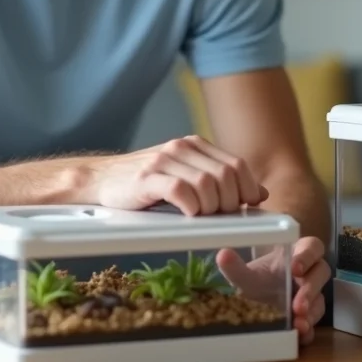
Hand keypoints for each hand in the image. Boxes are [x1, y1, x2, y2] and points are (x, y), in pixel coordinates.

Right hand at [85, 135, 268, 214]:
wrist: (101, 179)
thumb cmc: (146, 182)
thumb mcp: (186, 175)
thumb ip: (219, 180)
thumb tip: (260, 193)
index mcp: (195, 145)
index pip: (236, 164)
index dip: (248, 188)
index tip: (246, 207)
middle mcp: (182, 147)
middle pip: (226, 175)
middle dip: (230, 201)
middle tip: (220, 216)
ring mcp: (163, 161)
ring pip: (207, 183)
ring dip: (211, 207)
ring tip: (200, 216)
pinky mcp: (147, 178)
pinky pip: (181, 191)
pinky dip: (191, 207)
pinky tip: (187, 214)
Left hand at [216, 236, 328, 345]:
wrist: (258, 300)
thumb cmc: (258, 278)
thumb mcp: (246, 274)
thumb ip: (236, 266)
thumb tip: (222, 255)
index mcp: (298, 253)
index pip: (312, 247)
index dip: (307, 256)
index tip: (295, 268)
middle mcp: (310, 272)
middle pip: (321, 274)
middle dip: (310, 289)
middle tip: (297, 304)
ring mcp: (313, 295)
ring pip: (320, 300)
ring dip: (311, 312)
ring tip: (299, 323)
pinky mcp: (310, 317)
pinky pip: (316, 324)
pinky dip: (309, 330)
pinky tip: (300, 335)